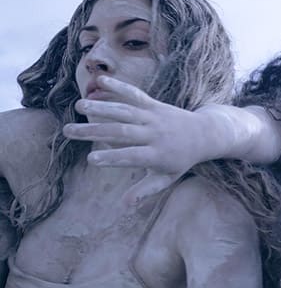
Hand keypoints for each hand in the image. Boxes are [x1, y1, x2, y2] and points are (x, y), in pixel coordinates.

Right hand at [63, 76, 219, 204]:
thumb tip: (125, 205)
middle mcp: (155, 134)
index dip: (113, 158)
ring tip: (78, 106)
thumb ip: (146, 190)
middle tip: (68, 131)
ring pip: (125, 111)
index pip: (132, 157)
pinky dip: (118, 87)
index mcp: (158, 155)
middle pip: (122, 132)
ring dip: (101, 107)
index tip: (91, 159)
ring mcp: (154, 117)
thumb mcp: (167, 178)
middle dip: (94, 131)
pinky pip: (135, 94)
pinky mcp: (154, 104)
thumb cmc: (181, 160)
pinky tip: (99, 81)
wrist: (205, 134)